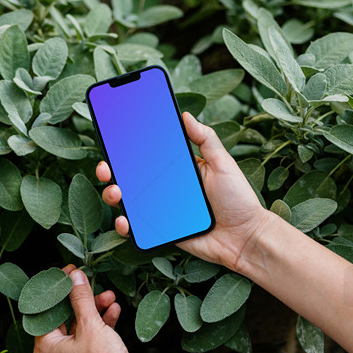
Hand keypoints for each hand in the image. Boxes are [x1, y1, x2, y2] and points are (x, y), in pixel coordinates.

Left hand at [33, 265, 150, 352]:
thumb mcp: (90, 324)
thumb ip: (80, 299)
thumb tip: (73, 277)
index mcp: (46, 348)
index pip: (45, 312)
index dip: (57, 291)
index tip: (67, 274)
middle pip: (64, 318)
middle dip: (81, 300)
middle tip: (88, 282)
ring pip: (81, 326)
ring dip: (95, 309)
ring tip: (109, 296)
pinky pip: (92, 337)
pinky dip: (102, 323)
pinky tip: (114, 310)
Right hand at [96, 111, 271, 271]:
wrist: (246, 237)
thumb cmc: (238, 199)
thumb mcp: (222, 163)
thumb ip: (206, 139)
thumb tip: (185, 115)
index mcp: (179, 169)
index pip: (148, 155)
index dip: (128, 148)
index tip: (113, 138)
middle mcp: (166, 188)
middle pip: (131, 177)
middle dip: (112, 170)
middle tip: (106, 167)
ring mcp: (162, 211)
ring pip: (129, 201)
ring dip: (114, 195)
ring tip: (115, 192)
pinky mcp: (162, 232)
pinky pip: (138, 228)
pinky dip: (126, 225)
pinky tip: (124, 221)